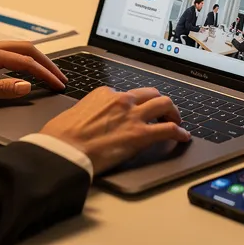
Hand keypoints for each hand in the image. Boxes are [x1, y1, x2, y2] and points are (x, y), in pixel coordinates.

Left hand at [0, 40, 65, 103]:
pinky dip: (22, 60)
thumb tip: (26, 86)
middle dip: (46, 63)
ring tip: (47, 74)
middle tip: (60, 78)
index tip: (59, 85)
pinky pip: (7, 53)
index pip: (26, 63)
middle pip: (26, 49)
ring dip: (35, 60)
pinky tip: (22, 70)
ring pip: (17, 49)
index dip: (45, 74)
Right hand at [40, 87, 190, 173]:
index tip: (138, 110)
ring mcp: (133, 116)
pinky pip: (168, 130)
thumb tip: (91, 119)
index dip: (136, 103)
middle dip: (159, 102)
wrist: (62, 151)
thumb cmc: (60, 136)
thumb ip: (90, 111)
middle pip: (151, 93)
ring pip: (164, 104)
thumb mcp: (75, 113)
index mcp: (104, 94)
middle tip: (163, 112)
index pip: (128, 94)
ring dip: (173, 112)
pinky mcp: (141, 135)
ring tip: (176, 121)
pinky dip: (179, 132)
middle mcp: (121, 100)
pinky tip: (183, 137)